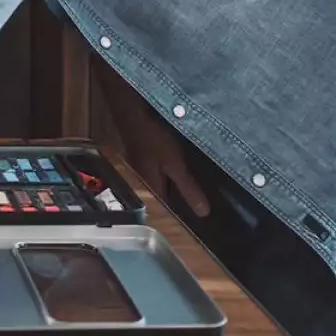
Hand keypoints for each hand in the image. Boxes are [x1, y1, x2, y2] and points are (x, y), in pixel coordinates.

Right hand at [97, 70, 209, 217]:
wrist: (131, 109)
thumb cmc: (152, 136)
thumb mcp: (174, 163)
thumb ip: (187, 187)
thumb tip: (203, 213)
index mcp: (151, 187)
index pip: (167, 212)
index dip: (183, 219)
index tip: (201, 226)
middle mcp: (144, 180)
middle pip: (163, 199)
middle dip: (179, 205)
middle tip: (201, 210)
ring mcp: (143, 166)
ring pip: (162, 185)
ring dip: (175, 190)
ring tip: (195, 194)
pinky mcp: (146, 155)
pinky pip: (161, 172)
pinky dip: (171, 175)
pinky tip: (181, 170)